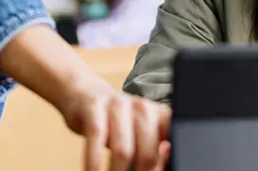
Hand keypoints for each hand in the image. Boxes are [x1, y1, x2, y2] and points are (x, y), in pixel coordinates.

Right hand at [0, 25, 170, 169]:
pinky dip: (95, 164)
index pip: (173, 143)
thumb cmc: (117, 123)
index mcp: (158, 116)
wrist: (84, 94)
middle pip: (148, 154)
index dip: (164, 164)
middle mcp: (141, 107)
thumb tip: (162, 168)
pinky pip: (97, 139)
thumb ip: (154, 153)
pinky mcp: (94, 107)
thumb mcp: (139, 135)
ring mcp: (117, 105)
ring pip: (123, 150)